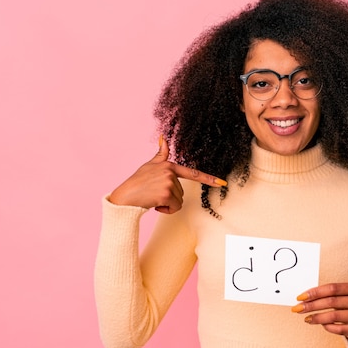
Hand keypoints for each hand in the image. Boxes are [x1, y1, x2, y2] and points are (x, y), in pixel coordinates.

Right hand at [108, 136, 226, 212]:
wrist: (125, 197)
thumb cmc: (137, 183)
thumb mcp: (149, 166)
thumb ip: (160, 155)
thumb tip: (164, 137)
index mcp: (169, 165)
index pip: (193, 173)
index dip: (209, 179)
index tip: (222, 183)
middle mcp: (170, 172)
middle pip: (182, 192)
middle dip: (170, 197)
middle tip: (154, 194)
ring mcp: (168, 182)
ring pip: (179, 201)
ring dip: (167, 204)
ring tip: (153, 198)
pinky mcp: (166, 193)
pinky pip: (174, 207)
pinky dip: (166, 210)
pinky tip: (154, 205)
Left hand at [291, 282, 347, 341]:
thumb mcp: (343, 297)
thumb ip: (329, 295)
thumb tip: (304, 298)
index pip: (333, 288)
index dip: (315, 292)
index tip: (301, 297)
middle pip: (332, 301)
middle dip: (312, 305)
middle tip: (299, 309)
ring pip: (334, 316)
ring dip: (317, 317)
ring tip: (307, 318)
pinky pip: (339, 329)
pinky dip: (327, 326)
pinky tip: (321, 324)